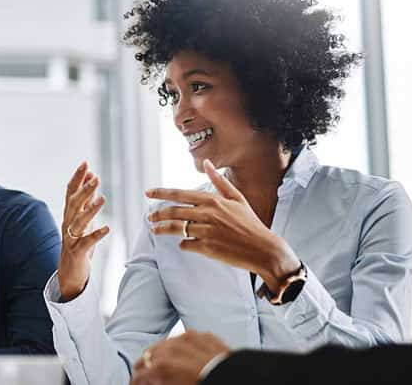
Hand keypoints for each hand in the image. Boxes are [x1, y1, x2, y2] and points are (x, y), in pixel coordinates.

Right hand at [56, 161, 109, 301]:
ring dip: (91, 209)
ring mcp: (71, 238)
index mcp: (69, 214)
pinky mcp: (77, 252)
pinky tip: (107, 229)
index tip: (85, 163)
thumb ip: (86, 201)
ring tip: (102, 199)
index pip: (70, 192)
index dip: (77, 178)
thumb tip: (91, 179)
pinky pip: (86, 242)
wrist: (69, 273)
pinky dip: (96, 235)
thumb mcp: (83, 220)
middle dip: (84, 190)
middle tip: (96, 178)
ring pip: (79, 221)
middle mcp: (67, 223)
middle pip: (74, 204)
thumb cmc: (78, 244)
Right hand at [131, 331, 229, 384]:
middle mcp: (171, 349)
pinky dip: (181, 347)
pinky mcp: (203, 335)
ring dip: (162, 354)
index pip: (139, 376)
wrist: (239, 380)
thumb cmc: (207, 383)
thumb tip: (153, 382)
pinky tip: (184, 356)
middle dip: (145, 367)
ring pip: (165, 344)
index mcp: (162, 367)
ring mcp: (187, 339)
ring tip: (164, 365)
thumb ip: (160, 382)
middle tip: (147, 377)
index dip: (136, 382)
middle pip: (148, 356)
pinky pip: (185, 339)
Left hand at [145, 159, 300, 292]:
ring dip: (162, 229)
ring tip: (155, 230)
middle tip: (150, 217)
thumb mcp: (237, 198)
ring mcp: (207, 231)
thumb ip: (219, 181)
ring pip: (176, 228)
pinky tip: (183, 244)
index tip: (148, 193)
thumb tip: (207, 162)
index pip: (180, 194)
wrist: (263, 248)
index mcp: (213, 200)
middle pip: (174, 211)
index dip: (161, 193)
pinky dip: (182, 244)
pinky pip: (186, 244)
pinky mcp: (207, 248)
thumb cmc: (250, 223)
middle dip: (158, 214)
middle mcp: (208, 214)